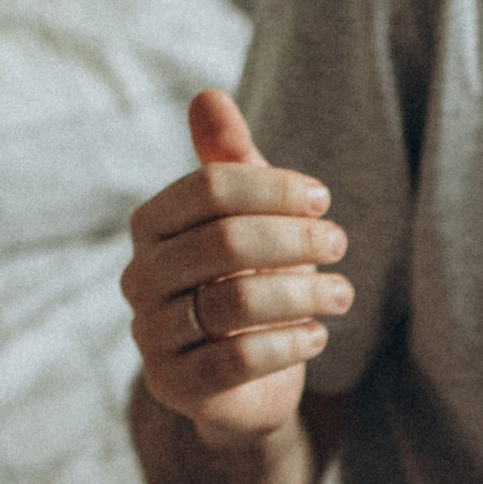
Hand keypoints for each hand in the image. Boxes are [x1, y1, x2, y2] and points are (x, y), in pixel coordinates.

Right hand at [121, 91, 352, 450]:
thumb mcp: (247, 217)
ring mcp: (151, 335)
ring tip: (342, 293)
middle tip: (340, 244)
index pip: (210, 187)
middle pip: (224, 241)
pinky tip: (318, 334)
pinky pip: (236, 360)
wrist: (241, 382)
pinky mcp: (174, 387)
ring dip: (303, 292)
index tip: (322, 199)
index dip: (273, 188)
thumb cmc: (248, 282)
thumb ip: (229, 161)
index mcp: (152, 225)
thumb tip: (208, 97)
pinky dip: (288, 343)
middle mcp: (140, 277)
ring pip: (234, 302)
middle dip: (295, 239)